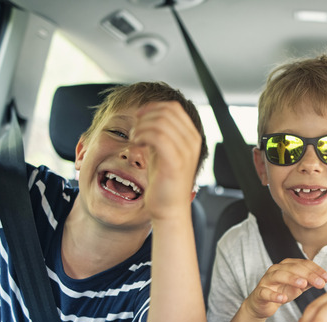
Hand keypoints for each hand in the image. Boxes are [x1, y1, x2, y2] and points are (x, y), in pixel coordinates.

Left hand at [130, 101, 202, 220]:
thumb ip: (162, 134)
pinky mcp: (175, 162)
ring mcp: (186, 152)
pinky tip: (136, 144)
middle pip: (166, 111)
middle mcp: (192, 142)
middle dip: (145, 116)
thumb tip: (149, 114)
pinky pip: (157, 136)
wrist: (169, 208)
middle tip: (134, 130)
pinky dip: (142, 135)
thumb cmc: (164, 182)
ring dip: (141, 126)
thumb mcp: (164, 151)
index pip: (173, 108)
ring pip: (160, 122)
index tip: (138, 118)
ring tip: (134, 139)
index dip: (152, 107)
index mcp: (192, 137)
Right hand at [243, 258, 326, 319]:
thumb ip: (309, 282)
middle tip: (320, 283)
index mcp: (287, 265)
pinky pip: (266, 292)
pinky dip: (274, 295)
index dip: (317, 270)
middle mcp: (276, 269)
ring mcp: (267, 280)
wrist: (262, 304)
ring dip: (292, 279)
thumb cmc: (281, 292)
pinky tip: (283, 299)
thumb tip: (324, 279)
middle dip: (308, 275)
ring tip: (303, 285)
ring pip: (279, 275)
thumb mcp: (298, 287)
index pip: (304, 264)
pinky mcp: (259, 292)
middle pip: (293, 267)